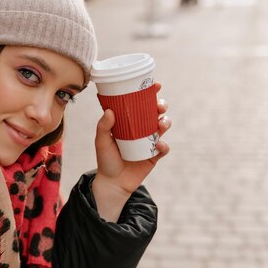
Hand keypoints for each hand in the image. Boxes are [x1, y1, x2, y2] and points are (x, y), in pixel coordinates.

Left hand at [91, 82, 170, 220]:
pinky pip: (164, 148)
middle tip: (159, 106)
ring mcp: (149, 142)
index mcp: (129, 122)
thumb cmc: (105, 160)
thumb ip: (103, 127)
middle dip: (161, 106)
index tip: (155, 85)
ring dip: (166, 122)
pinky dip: (164, 146)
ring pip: (163, 127)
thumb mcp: (101, 141)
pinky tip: (159, 145)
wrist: (112, 183)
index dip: (149, 93)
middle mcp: (141, 129)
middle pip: (155, 113)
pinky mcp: (154, 156)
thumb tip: (110, 111)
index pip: (140, 104)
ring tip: (162, 124)